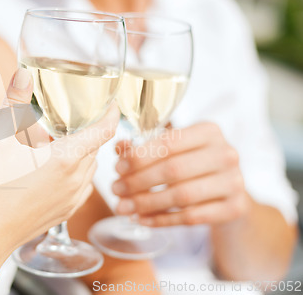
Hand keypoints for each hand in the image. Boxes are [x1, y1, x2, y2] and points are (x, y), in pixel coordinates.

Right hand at [0, 68, 119, 248]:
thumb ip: (14, 103)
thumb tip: (23, 75)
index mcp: (66, 158)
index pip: (104, 130)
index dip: (111, 113)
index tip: (111, 103)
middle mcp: (76, 180)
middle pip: (95, 148)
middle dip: (87, 132)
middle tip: (68, 121)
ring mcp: (72, 200)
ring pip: (89, 168)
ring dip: (81, 154)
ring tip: (56, 147)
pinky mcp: (64, 213)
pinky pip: (81, 187)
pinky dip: (76, 174)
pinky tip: (53, 172)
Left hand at [112, 122, 250, 226]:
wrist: (228, 192)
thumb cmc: (193, 165)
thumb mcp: (173, 150)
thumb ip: (145, 147)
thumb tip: (119, 147)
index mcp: (209, 131)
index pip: (169, 142)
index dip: (140, 157)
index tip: (118, 168)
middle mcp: (227, 154)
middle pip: (174, 169)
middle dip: (138, 181)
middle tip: (116, 190)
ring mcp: (235, 182)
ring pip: (182, 196)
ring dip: (147, 203)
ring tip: (123, 207)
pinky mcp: (235, 208)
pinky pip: (191, 217)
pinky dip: (162, 220)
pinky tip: (142, 219)